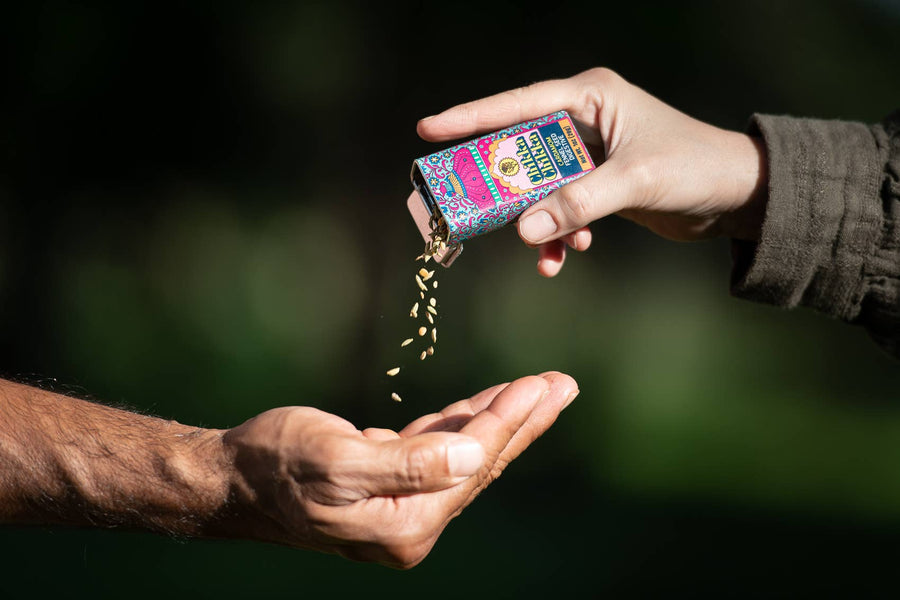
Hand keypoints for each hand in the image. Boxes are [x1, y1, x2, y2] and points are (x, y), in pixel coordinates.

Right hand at [218, 371, 577, 567]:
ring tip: (541, 389)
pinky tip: (488, 404)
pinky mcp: (390, 486)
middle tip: (563, 385)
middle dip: (522, 421)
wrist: (231, 480)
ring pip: (465, 455)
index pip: (471, 465)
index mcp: (405, 525)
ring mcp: (402, 508)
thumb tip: (473, 458)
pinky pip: (439, 450)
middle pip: (481, 464)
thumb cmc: (275, 464)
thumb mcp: (337, 460)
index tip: (542, 384)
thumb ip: (407, 464)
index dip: (507, 421)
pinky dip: (463, 423)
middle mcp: (411, 524)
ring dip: (501, 419)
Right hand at [418, 67, 767, 275]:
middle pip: (519, 152)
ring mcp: (587, 154)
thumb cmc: (694, 167)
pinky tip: (573, 253)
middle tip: (470, 212)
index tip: (428, 129)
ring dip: (538, 224)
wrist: (735, 194)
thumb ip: (577, 203)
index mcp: (589, 98)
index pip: (517, 105)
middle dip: (504, 190)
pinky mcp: (595, 183)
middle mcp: (582, 120)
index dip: (470, 117)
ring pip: (538, 189)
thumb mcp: (634, 181)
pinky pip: (560, 209)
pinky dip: (561, 234)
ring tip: (549, 253)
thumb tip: (523, 231)